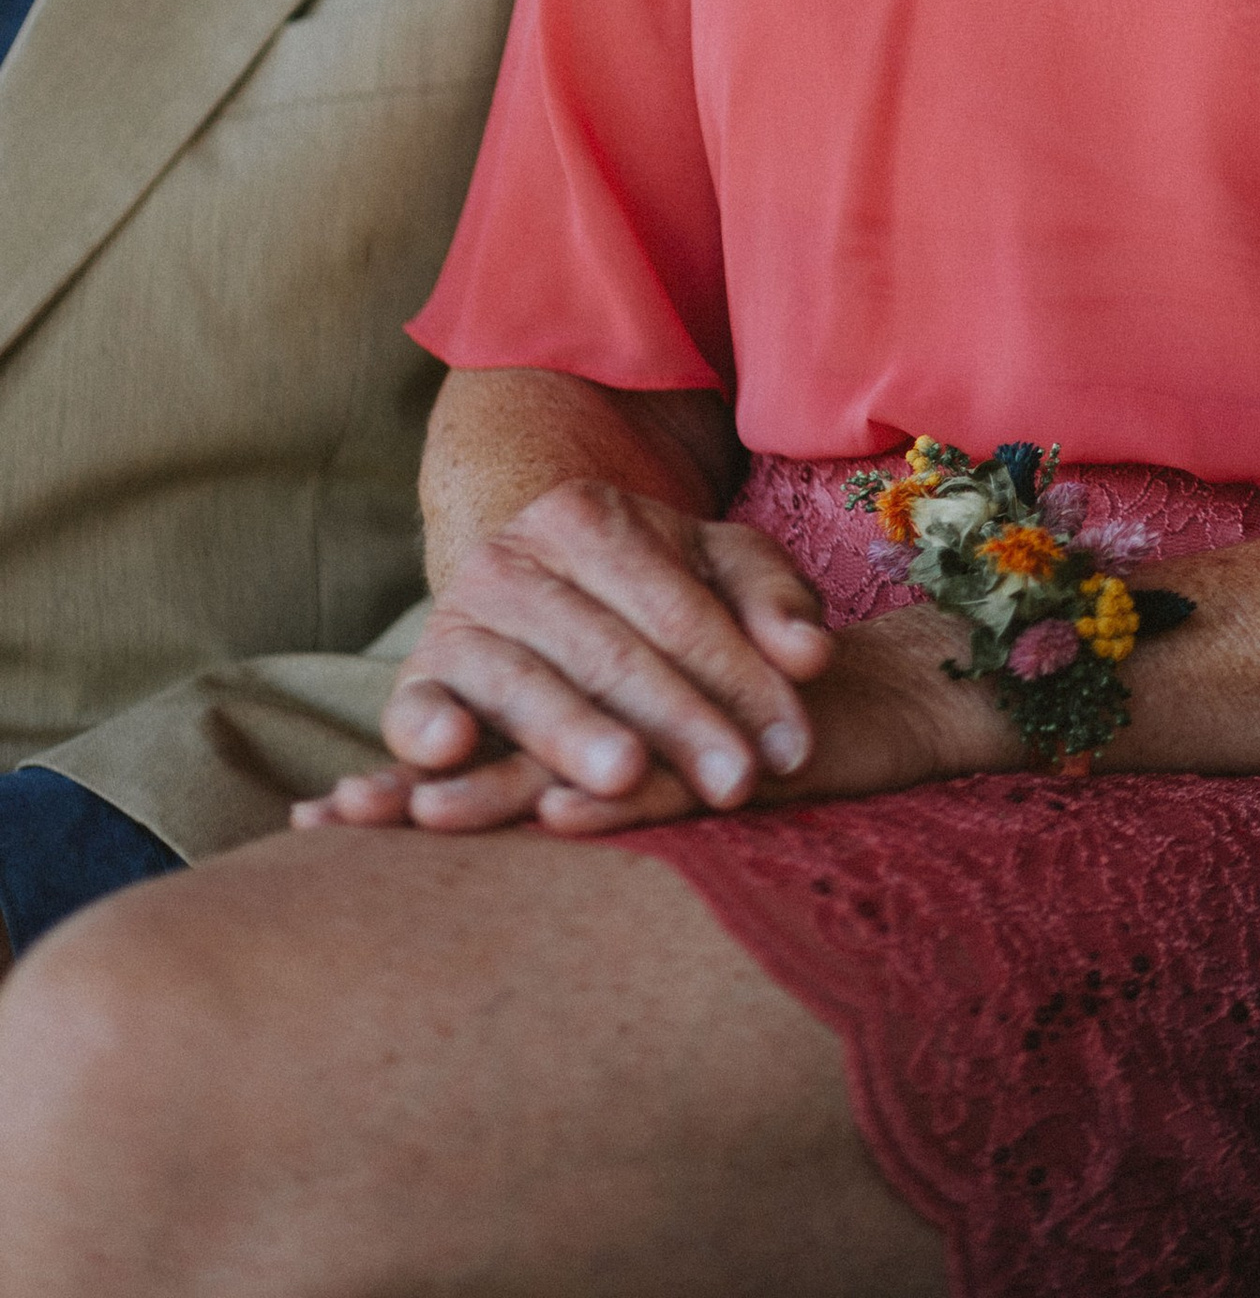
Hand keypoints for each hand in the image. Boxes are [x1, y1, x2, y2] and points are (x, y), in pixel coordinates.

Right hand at [293, 477, 839, 836]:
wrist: (538, 590)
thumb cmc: (652, 590)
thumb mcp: (722, 572)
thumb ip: (774, 604)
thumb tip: (812, 655)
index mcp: (586, 516)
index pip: (678, 608)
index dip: (741, 678)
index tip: (794, 746)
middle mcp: (511, 559)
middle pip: (608, 651)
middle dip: (679, 721)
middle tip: (736, 781)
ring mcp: (456, 620)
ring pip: (522, 683)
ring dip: (573, 732)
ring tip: (626, 776)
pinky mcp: (418, 682)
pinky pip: (410, 707)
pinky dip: (423, 726)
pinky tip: (452, 750)